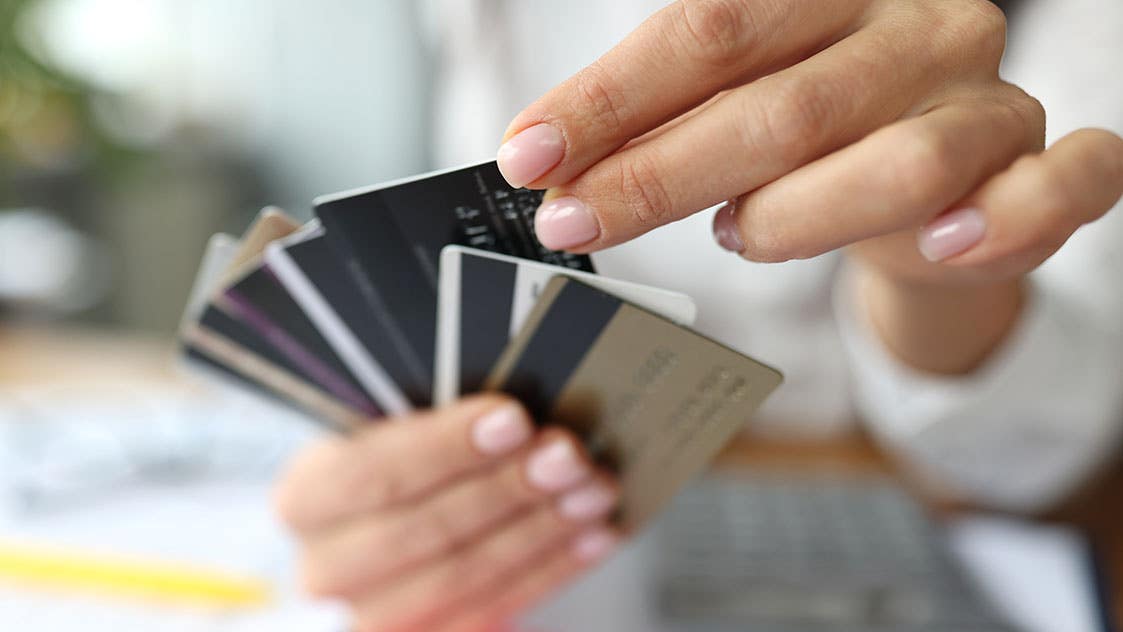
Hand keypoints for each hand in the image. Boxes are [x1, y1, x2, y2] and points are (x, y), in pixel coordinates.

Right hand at [274, 395, 619, 631]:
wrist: (402, 534)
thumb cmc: (409, 470)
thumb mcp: (401, 435)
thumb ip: (435, 425)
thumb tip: (515, 415)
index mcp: (307, 496)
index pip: (370, 473)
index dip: (446, 447)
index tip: (514, 418)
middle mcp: (326, 568)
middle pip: (423, 530)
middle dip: (507, 488)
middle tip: (568, 454)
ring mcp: (371, 619)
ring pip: (464, 576)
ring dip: (540, 529)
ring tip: (593, 490)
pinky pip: (492, 611)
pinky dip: (552, 567)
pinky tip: (594, 534)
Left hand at [497, 0, 1122, 371]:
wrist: (927, 184)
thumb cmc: (811, 136)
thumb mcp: (728, 109)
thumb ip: (656, 122)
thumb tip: (543, 159)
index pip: (707, 31)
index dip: (610, 100)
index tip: (529, 156)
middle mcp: (914, 30)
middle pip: (782, 106)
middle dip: (660, 176)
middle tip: (573, 222)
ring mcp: (986, 99)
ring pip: (902, 162)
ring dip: (796, 217)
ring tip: (737, 236)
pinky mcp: (1044, 166)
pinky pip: (1061, 184)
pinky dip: (1002, 220)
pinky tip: (942, 245)